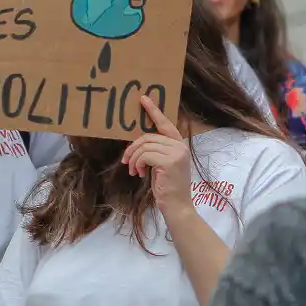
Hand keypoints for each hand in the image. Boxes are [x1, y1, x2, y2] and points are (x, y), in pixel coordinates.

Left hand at [122, 96, 192, 217]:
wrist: (177, 205)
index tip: (143, 99)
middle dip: (133, 147)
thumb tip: (139, 141)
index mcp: (179, 144)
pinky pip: (145, 155)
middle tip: (125, 160)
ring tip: (132, 169)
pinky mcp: (169, 161)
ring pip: (145, 146)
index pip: (165, 123)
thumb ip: (156, 150)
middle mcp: (180, 145)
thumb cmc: (167, 186)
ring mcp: (176, 153)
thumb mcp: (162, 164)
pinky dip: (137, 164)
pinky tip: (138, 174)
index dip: (153, 111)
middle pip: (149, 136)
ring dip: (133, 158)